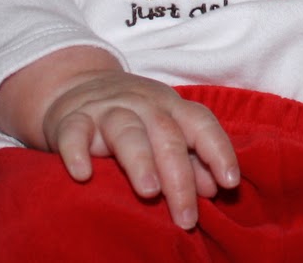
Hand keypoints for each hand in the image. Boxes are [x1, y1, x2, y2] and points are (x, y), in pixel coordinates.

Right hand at [45, 69, 239, 228]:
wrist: (76, 84)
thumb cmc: (132, 116)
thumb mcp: (164, 129)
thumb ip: (191, 158)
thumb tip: (215, 188)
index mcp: (170, 107)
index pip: (200, 123)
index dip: (218, 150)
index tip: (230, 183)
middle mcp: (142, 104)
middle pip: (166, 136)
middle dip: (180, 178)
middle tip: (187, 218)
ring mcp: (106, 109)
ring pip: (126, 131)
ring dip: (140, 161)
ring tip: (149, 192)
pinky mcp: (72, 119)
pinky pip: (74, 132)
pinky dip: (77, 152)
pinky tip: (83, 174)